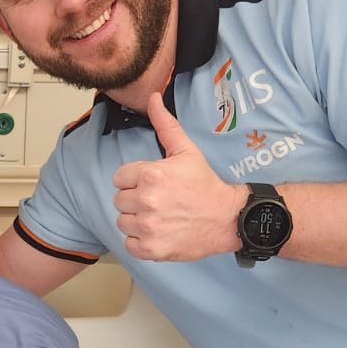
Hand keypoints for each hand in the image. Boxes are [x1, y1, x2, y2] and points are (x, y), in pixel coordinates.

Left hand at [112, 93, 246, 260]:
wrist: (227, 218)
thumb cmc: (205, 184)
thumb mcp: (186, 151)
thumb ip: (165, 125)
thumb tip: (153, 98)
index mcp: (151, 175)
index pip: (120, 177)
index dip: (135, 180)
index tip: (154, 184)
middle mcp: (147, 201)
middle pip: (119, 200)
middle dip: (135, 199)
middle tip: (158, 201)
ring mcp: (148, 227)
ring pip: (122, 221)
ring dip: (136, 220)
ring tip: (158, 217)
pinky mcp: (151, 249)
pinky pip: (129, 244)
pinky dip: (140, 241)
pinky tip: (157, 233)